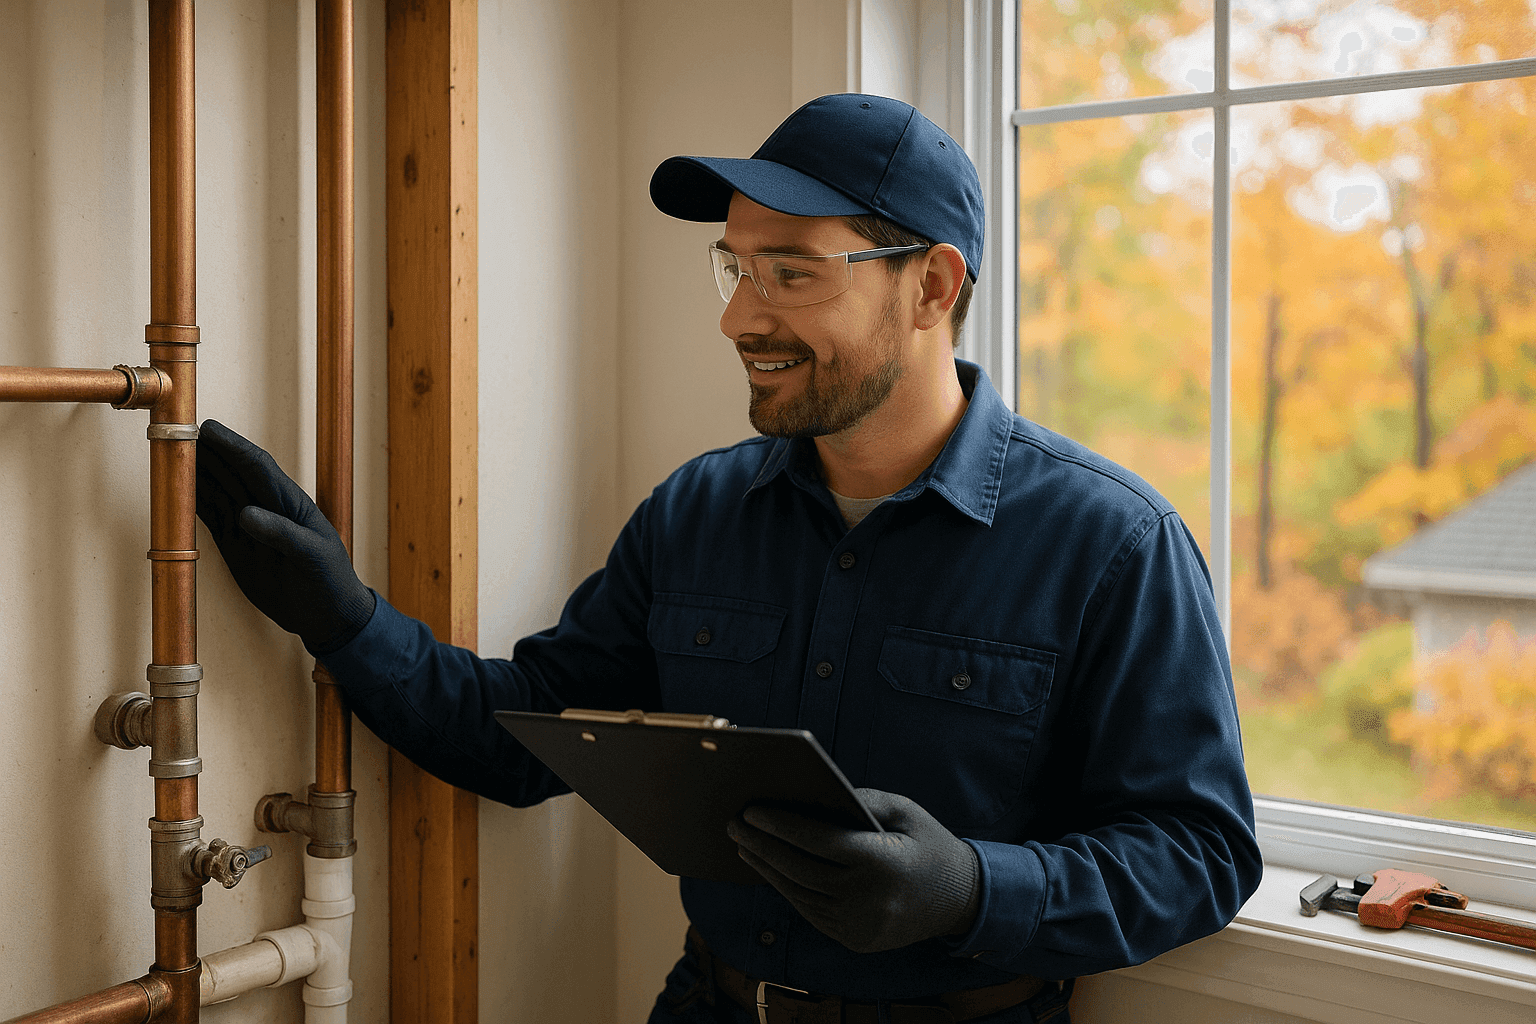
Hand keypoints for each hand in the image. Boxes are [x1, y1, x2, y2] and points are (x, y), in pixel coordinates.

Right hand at [195, 419, 374, 654]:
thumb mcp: (313, 557)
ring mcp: (249, 526)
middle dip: (206, 452)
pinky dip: (193, 503)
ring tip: (169, 454)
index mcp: (291, 503)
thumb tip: (245, 514)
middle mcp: (267, 509)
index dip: (233, 447)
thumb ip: (283, 535)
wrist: (327, 616)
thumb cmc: (331, 580)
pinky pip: (211, 518)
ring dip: (195, 473)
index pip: (258, 468)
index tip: (207, 430)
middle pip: (231, 473)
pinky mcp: (236, 545)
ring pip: (217, 492)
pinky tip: (176, 490)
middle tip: (176, 432)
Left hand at [727, 788, 980, 953]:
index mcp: (882, 862)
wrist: (961, 900)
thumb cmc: (929, 845)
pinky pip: (811, 912)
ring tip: (744, 846)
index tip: (752, 810)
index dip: (782, 825)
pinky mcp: (855, 939)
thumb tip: (811, 792)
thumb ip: (861, 799)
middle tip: (734, 824)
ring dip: (767, 870)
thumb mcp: (904, 810)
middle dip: (763, 845)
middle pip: (801, 869)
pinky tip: (771, 870)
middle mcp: (869, 899)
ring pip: (800, 895)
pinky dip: (787, 889)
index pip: (819, 841)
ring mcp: (860, 925)